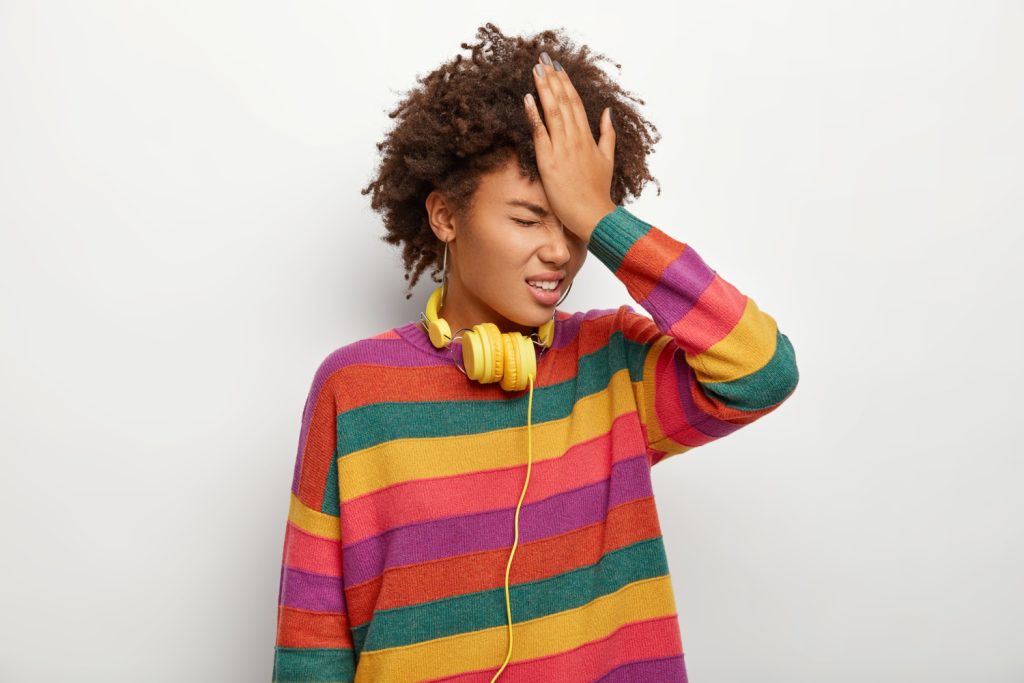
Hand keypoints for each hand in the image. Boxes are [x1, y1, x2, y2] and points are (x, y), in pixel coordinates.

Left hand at [524, 53, 617, 241]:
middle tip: (543, 60)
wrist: (593, 215)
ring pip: (553, 111)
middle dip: (553, 79)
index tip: (558, 68)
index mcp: (588, 138)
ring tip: (536, 70)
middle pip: (563, 102)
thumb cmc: (598, 191)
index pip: (576, 103)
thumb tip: (607, 111)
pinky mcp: (549, 161)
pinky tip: (528, 98)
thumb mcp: (608, 159)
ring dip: (544, 89)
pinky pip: (540, 132)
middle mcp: (575, 139)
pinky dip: (534, 114)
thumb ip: (608, 134)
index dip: (566, 84)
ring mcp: (562, 149)